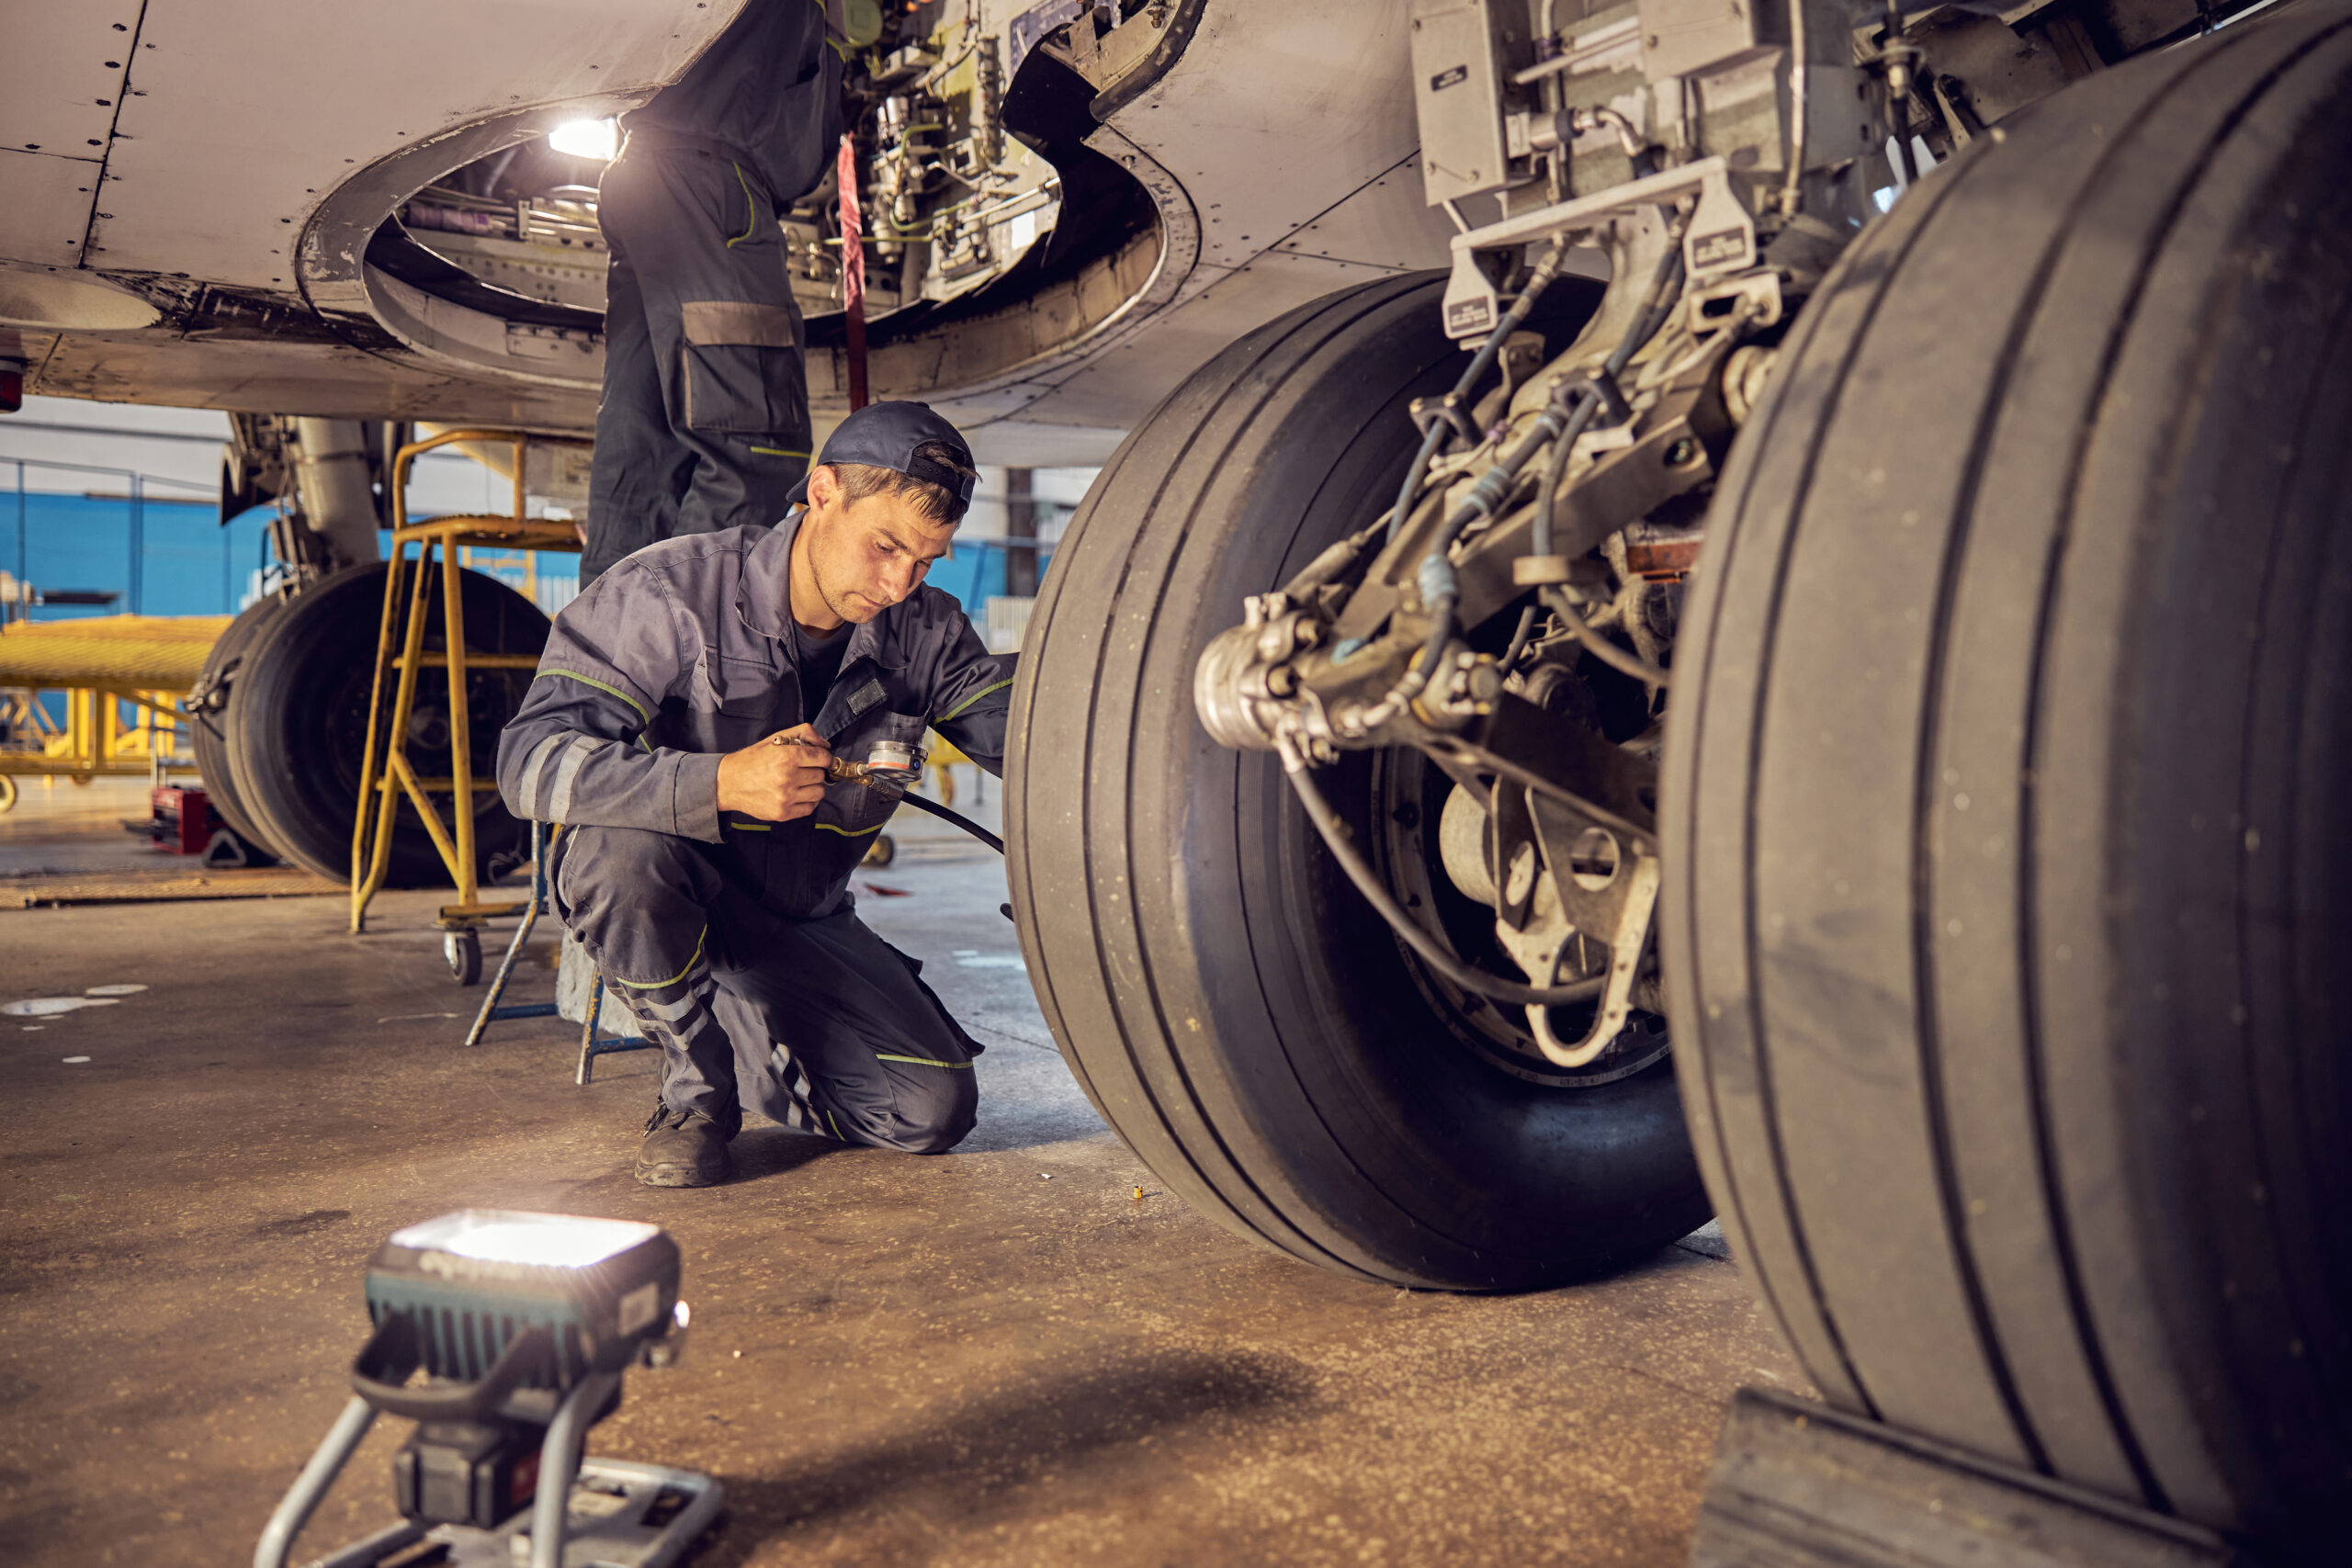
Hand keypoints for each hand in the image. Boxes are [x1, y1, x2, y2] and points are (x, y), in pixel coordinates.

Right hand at [717, 725, 832, 821]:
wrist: (729, 782)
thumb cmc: (753, 760)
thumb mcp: (776, 738)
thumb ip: (804, 733)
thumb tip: (826, 745)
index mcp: (786, 756)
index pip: (823, 758)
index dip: (823, 757)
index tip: (818, 759)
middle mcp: (786, 777)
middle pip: (821, 775)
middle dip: (814, 770)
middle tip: (801, 770)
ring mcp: (785, 797)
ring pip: (819, 792)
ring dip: (812, 787)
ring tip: (798, 782)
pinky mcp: (783, 813)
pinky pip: (810, 808)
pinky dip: (807, 801)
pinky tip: (796, 794)